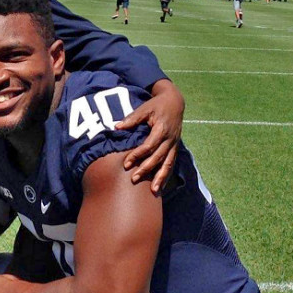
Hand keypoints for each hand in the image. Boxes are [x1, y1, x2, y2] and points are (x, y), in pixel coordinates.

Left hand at [117, 79, 183, 194]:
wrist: (175, 102)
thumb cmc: (157, 105)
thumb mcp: (145, 108)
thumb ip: (132, 118)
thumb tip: (117, 127)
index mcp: (162, 129)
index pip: (149, 146)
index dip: (137, 155)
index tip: (126, 163)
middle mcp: (170, 139)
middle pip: (158, 157)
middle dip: (146, 169)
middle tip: (134, 179)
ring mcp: (174, 144)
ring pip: (168, 163)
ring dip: (161, 178)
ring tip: (154, 191)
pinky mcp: (175, 147)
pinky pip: (172, 163)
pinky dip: (167, 175)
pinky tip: (162, 186)